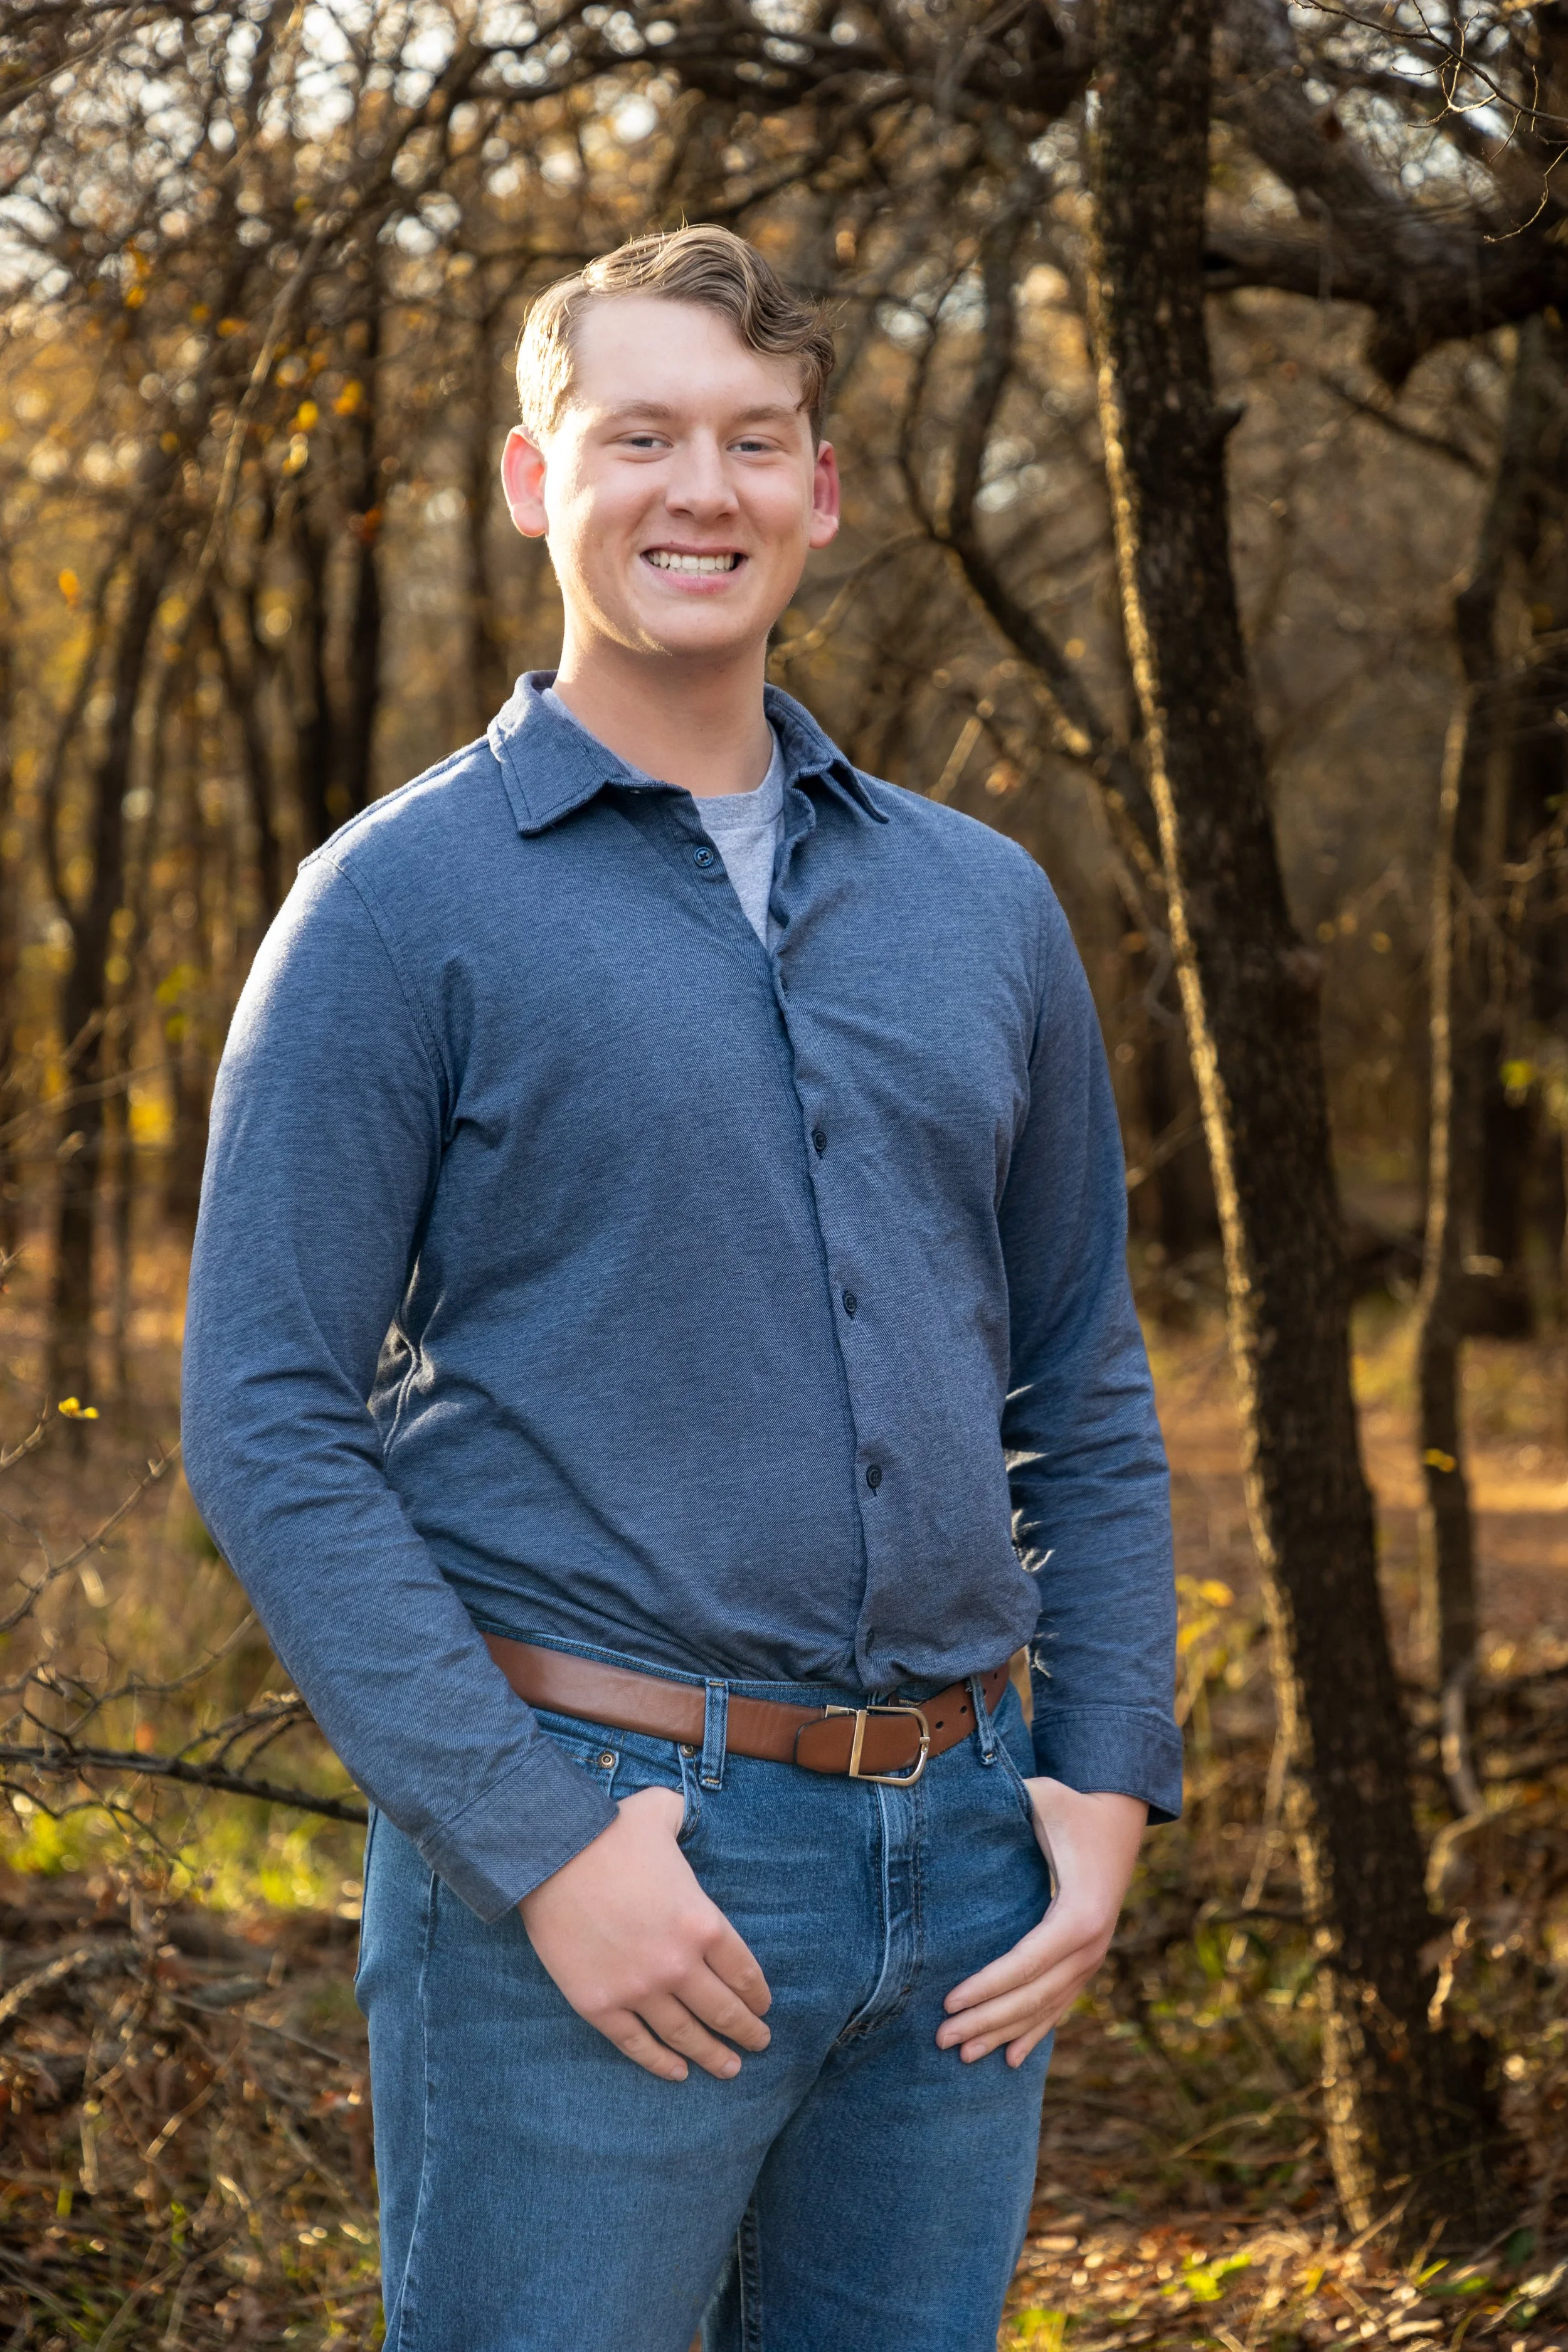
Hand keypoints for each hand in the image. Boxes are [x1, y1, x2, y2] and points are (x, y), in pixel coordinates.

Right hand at [519, 1784, 771, 2082]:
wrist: (551, 1855)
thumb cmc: (609, 1831)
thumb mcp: (662, 1813)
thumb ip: (682, 1817)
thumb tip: (683, 1813)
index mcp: (703, 1922)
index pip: (744, 1971)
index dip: (757, 1994)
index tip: (764, 2006)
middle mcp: (678, 1964)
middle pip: (723, 2010)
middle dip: (746, 2031)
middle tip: (759, 2043)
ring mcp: (638, 1990)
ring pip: (685, 2035)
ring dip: (712, 2055)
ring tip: (729, 2068)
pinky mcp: (600, 2005)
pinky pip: (637, 2045)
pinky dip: (660, 2064)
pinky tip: (678, 2072)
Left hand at [938, 1779, 1145, 2068]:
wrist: (1118, 1817)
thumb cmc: (1070, 1806)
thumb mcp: (1040, 1797)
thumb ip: (1004, 1802)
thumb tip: (953, 1802)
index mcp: (1080, 1913)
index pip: (1027, 1962)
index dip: (987, 1986)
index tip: (948, 2001)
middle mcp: (1092, 1945)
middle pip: (1034, 1995)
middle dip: (987, 2020)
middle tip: (942, 2039)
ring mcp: (1093, 1958)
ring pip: (1046, 2008)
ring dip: (1004, 2033)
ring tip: (964, 2057)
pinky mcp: (1088, 1961)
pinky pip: (1060, 2004)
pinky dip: (1034, 2032)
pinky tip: (1010, 2057)